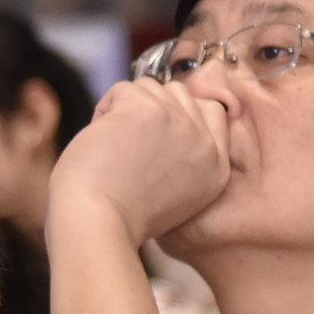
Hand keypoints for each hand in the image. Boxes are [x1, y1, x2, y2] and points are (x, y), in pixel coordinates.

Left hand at [50, 76, 233, 247]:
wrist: (96, 225)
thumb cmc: (121, 217)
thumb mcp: (178, 196)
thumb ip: (187, 157)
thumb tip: (173, 114)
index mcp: (217, 168)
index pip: (211, 111)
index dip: (179, 115)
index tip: (153, 136)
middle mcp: (204, 143)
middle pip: (179, 94)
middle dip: (150, 110)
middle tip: (129, 148)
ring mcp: (178, 122)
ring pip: (150, 88)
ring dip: (125, 110)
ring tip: (113, 148)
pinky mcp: (145, 109)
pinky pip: (121, 89)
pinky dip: (103, 111)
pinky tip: (100, 142)